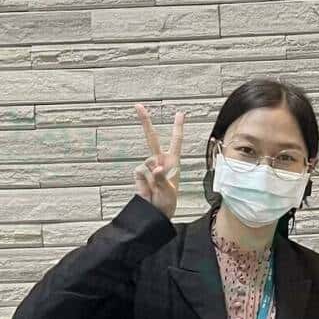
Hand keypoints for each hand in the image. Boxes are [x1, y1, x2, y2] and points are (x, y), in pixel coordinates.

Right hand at [133, 103, 183, 219]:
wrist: (155, 213)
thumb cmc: (167, 202)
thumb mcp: (169, 192)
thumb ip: (162, 178)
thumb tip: (156, 167)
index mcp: (173, 162)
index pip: (176, 141)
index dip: (177, 127)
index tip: (180, 113)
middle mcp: (160, 161)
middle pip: (151, 139)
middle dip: (145, 122)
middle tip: (138, 105)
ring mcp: (148, 167)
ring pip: (146, 163)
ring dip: (152, 177)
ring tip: (156, 190)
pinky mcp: (138, 174)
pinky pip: (139, 172)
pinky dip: (143, 181)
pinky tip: (147, 190)